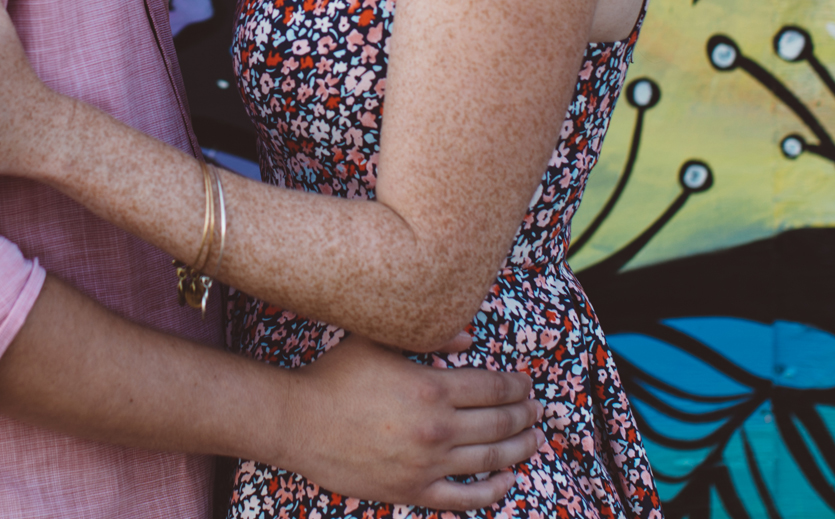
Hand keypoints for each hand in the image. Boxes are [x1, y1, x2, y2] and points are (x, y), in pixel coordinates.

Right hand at [276, 334, 539, 509]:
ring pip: (491, 459)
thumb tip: (469, 337)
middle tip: (536, 410)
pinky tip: (507, 481)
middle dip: (525, 415)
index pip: (494, 387)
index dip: (517, 386)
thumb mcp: (379, 341)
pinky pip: (465, 497)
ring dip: (519, 448)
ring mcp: (427, 464)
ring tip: (533, 440)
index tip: (526, 384)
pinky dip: (493, 491)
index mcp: (432, 387)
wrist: (298, 422)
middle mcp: (437, 428)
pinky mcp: (413, 491)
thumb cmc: (336, 375)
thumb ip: (428, 337)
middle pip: (500, 423)